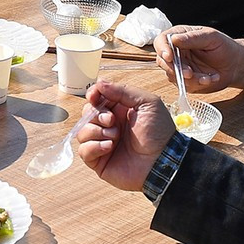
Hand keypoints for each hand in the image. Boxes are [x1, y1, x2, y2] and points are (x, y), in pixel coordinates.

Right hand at [76, 77, 176, 191]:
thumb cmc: (159, 133)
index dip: (93, 95)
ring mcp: (102, 143)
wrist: (162, 161)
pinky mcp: (98, 160)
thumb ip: (123, 91)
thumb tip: (99, 83)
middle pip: (87, 113)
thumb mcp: (147, 103)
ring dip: (96, 131)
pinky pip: (83, 150)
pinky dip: (94, 147)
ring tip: (115, 137)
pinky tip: (109, 147)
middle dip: (97, 115)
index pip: (97, 99)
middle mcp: (109, 126)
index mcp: (119, 111)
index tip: (94, 96)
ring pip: (82, 131)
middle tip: (112, 121)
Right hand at [160, 27, 243, 91]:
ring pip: (173, 76)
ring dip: (190, 79)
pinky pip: (184, 86)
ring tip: (208, 77)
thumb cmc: (224, 46)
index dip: (162, 49)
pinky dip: (197, 84)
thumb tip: (173, 39)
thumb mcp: (210, 37)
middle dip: (176, 69)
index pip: (162, 41)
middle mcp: (176, 52)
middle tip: (190, 73)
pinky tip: (210, 79)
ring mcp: (180, 67)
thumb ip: (192, 38)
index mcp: (179, 36)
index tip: (169, 57)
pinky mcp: (185, 81)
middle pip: (163, 61)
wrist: (235, 64)